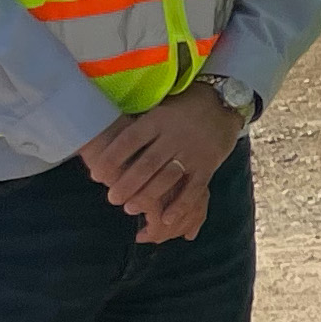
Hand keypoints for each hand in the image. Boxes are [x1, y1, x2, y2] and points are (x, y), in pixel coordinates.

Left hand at [82, 88, 244, 244]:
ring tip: (130, 208)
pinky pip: (194, 188)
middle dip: (127, 184)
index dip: (112, 158)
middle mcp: (175, 136)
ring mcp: (193, 151)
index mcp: (158, 120)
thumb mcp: (159, 109)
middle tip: (112, 199)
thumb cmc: (183, 108)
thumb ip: (141, 126)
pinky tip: (166, 218)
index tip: (97, 175)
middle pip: (147, 164)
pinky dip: (180, 204)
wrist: (223, 103)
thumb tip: (104, 142)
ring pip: (167, 178)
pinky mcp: (208, 164)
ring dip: (147, 196)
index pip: (130, 140)